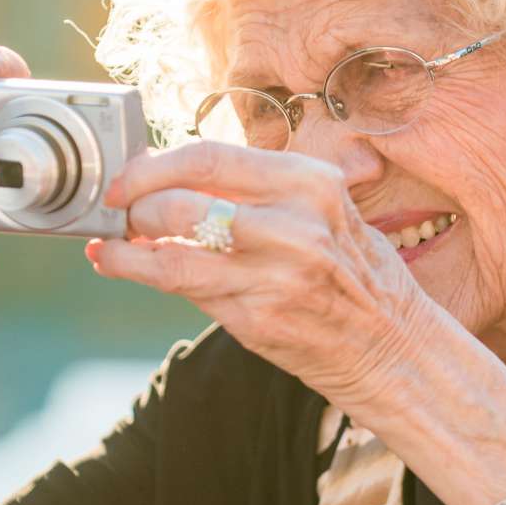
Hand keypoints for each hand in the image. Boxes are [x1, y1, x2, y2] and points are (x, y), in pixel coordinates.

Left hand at [89, 142, 435, 409]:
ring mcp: (276, 276)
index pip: (210, 157)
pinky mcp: (258, 320)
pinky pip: (182, 291)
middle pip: (180, 201)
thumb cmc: (353, 274)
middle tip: (120, 212)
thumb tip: (176, 176)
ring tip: (112, 244)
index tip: (126, 176)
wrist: (393, 348)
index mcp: (310, 183)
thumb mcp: (324, 212)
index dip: (154, 165)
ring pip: (171, 251)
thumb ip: (260, 191)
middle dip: (134, 205)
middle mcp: (295, 226)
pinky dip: (139, 274)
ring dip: (127, 246)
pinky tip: (123, 266)